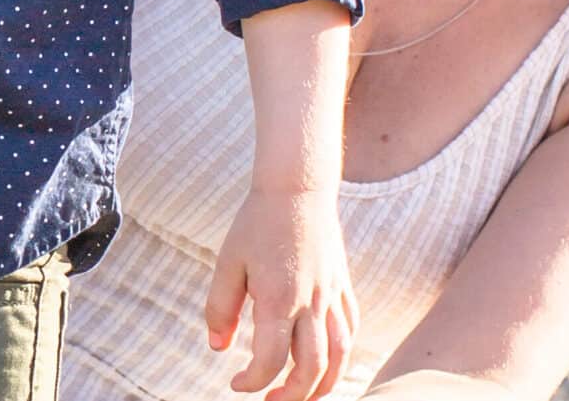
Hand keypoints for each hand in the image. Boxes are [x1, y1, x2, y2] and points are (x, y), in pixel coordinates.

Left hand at [205, 185, 356, 400]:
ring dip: (325, 384)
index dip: (253, 382)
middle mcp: (311, 303)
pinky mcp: (342, 286)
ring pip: (340, 355)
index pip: (271, 361)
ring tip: (304, 395)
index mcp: (279, 299)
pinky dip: (342, 354)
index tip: (237, 384)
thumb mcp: (228, 264)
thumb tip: (218, 347)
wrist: (297, 188)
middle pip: (312, 368)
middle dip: (293, 395)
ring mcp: (331, 295)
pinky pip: (350, 329)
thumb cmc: (256, 224)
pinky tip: (327, 361)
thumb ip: (220, 308)